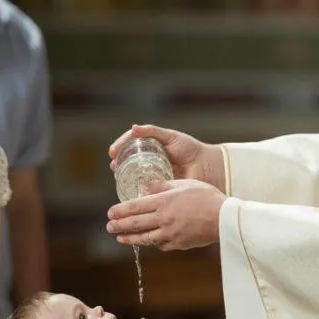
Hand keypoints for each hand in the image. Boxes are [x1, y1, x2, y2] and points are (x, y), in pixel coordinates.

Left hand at [106, 179, 225, 250]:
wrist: (225, 218)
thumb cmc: (206, 197)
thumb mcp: (184, 184)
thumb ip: (162, 186)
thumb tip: (145, 187)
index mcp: (163, 201)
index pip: (134, 207)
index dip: (120, 211)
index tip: (111, 213)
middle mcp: (163, 219)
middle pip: (135, 224)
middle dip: (119, 226)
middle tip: (109, 227)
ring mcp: (170, 233)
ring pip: (144, 238)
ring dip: (130, 238)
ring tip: (120, 238)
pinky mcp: (178, 244)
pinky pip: (161, 244)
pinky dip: (153, 242)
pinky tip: (148, 240)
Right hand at [109, 124, 225, 191]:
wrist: (206, 166)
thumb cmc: (190, 149)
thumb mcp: (171, 137)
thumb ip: (153, 132)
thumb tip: (134, 128)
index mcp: (152, 147)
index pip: (130, 146)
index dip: (119, 148)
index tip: (112, 153)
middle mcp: (150, 161)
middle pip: (128, 161)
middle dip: (118, 164)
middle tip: (114, 166)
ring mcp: (154, 174)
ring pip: (133, 175)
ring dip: (123, 176)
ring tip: (118, 176)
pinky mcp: (159, 188)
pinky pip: (144, 189)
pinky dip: (134, 190)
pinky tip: (128, 190)